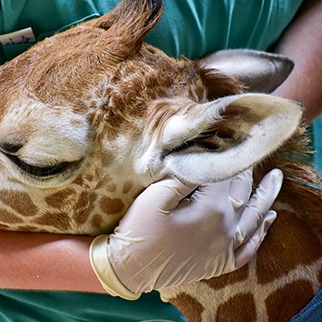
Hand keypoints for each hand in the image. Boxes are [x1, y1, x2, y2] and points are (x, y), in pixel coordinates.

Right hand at [90, 168, 281, 298]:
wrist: (131, 267)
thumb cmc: (139, 229)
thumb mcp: (156, 197)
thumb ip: (184, 177)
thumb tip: (203, 159)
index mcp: (211, 210)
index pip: (227, 176)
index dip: (229, 157)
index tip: (232, 139)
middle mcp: (226, 229)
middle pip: (243, 194)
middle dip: (248, 172)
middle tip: (253, 152)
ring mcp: (225, 248)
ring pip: (255, 219)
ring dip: (266, 197)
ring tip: (275, 180)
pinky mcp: (220, 263)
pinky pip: (250, 248)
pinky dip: (261, 233)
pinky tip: (266, 220)